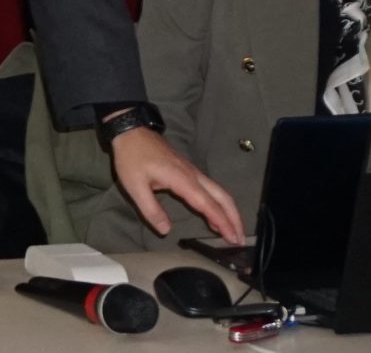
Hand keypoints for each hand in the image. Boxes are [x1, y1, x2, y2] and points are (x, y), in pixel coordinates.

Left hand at [111, 126, 245, 244]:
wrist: (131, 131)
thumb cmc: (132, 157)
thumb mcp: (134, 186)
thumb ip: (151, 210)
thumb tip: (166, 230)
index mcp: (182, 179)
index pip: (208, 205)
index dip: (222, 222)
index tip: (232, 238)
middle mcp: (193, 175)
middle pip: (223, 197)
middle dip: (234, 219)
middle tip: (239, 240)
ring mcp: (193, 172)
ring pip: (219, 192)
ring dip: (229, 212)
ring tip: (232, 232)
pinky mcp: (189, 170)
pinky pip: (210, 189)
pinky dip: (219, 204)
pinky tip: (214, 217)